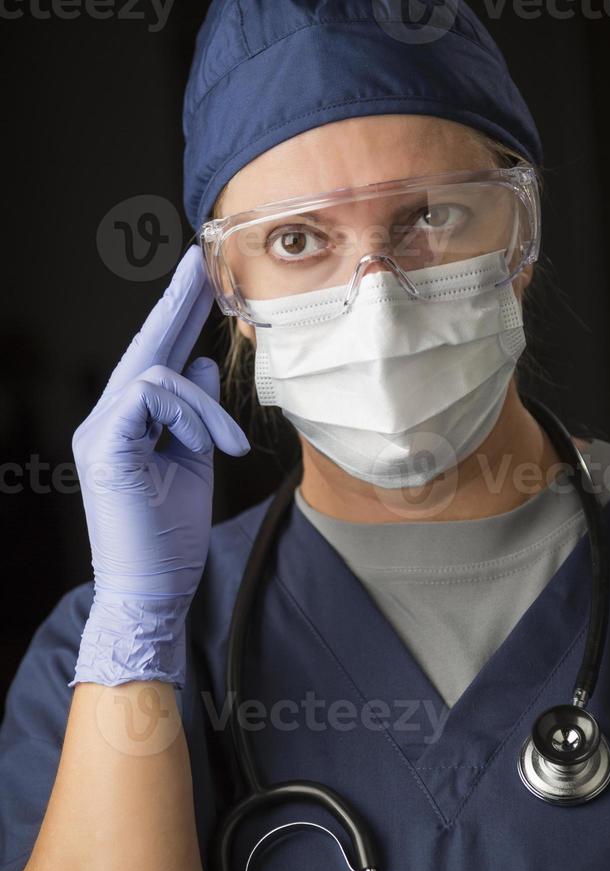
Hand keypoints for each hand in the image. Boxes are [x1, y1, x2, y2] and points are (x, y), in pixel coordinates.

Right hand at [69, 245, 249, 687]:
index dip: (179, 319)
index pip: (158, 360)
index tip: (201, 282)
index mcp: (130, 423)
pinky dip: (191, 413)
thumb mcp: (196, 462)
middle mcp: (109, 418)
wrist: (152, 591)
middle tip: (200, 261)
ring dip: (206, 406)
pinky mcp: (105, 443)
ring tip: (228, 450)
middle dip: (176, 304)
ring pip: (156, 371)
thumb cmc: (171, 538)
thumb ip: (198, 413)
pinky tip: (209, 447)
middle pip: (145, 347)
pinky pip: (152, 393)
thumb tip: (207, 363)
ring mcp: (101, 429)